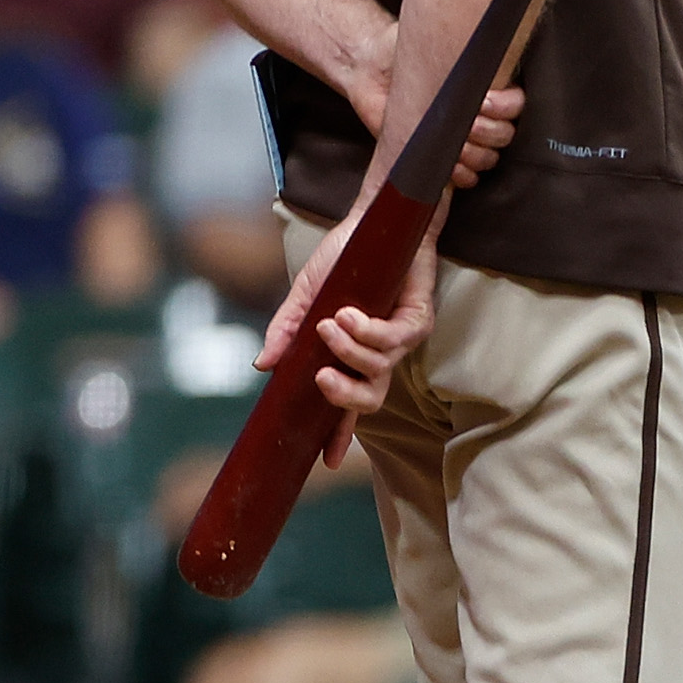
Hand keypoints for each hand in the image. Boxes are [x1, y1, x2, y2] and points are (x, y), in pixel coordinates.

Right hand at [260, 201, 443, 467]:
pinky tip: (348, 314)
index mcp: (353, 355)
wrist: (374, 221)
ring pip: (378, 368)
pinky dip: (366, 331)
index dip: (339, 434)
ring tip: (330, 322)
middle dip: (345, 398)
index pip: (348, 404)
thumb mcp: (307, 297)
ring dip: (349, 350)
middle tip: (322, 379)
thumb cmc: (344, 258)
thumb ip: (287, 332)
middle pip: (371, 400)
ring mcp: (402, 340)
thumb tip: (263, 367)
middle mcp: (380, 354)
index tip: (325, 461)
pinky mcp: (419, 320)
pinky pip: (393, 341)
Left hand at [344, 22, 524, 189]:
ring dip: (474, 154)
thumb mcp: (431, 40)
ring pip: (489, 158)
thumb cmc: (400, 51)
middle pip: (504, 136)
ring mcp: (460, 138)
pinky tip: (449, 164)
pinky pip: (466, 177)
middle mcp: (478, 115)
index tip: (484, 101)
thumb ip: (456, 47)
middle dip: (488, 132)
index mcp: (484, 87)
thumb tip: (479, 46)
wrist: (369, 68)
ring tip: (455, 143)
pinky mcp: (440, 158)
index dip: (506, 108)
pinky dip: (460, 174)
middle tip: (468, 122)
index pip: (515, 105)